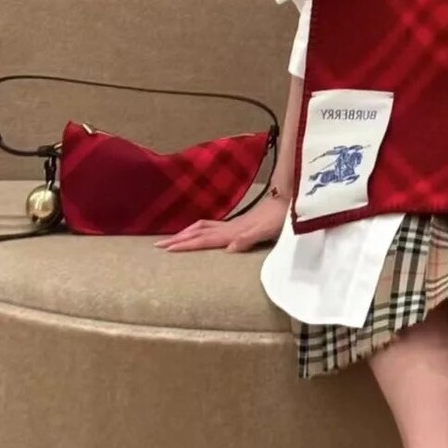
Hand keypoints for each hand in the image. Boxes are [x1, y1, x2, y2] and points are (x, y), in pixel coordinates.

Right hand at [153, 191, 288, 251]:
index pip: (204, 239)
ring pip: (203, 227)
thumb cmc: (279, 218)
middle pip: (198, 232)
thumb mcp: (266, 231)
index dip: (185, 244)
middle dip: (178, 238)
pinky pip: (211, 226)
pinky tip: (200, 232)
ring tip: (173, 239)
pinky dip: (199, 230)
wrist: (288, 198)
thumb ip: (249, 238)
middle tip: (158, 244)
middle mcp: (229, 227)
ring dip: (186, 233)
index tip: (165, 249)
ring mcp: (233, 223)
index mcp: (232, 231)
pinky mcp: (239, 222)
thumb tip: (230, 247)